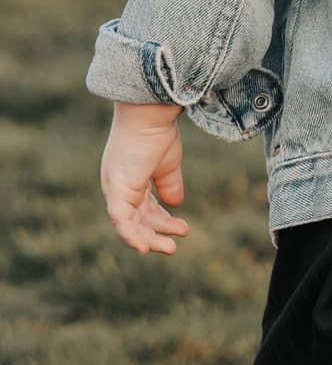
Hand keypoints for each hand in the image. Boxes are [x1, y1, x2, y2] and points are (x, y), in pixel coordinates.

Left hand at [99, 102, 189, 255]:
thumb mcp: (168, 165)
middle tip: (175, 246)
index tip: (182, 229)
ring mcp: (115, 189)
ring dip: (148, 239)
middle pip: (137, 219)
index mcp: (131, 179)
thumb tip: (176, 204)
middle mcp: (119, 186)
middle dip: (156, 233)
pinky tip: (144, 248)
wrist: (150, 115)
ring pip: (129, 224)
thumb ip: (170, 185)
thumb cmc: (158, 133)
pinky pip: (120, 220)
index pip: (144, 208)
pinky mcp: (115, 190)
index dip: (162, 221)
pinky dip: (131, 235)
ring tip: (170, 249)